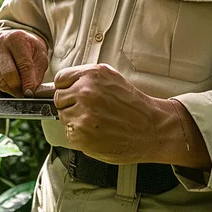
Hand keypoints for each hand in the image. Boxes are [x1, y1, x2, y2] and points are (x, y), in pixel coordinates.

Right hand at [0, 29, 48, 96]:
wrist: (11, 40)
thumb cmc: (29, 49)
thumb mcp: (40, 56)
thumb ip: (36, 74)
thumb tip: (29, 92)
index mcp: (17, 38)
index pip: (23, 65)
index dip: (28, 82)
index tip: (30, 93)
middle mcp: (0, 45)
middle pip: (8, 74)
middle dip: (18, 87)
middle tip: (25, 92)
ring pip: (0, 81)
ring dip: (11, 89)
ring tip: (19, 87)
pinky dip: (4, 86)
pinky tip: (10, 81)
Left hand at [54, 63, 176, 163]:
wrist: (152, 128)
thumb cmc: (134, 105)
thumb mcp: (111, 78)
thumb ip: (86, 77)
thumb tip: (64, 83)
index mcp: (92, 75)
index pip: (60, 79)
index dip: (67, 88)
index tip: (73, 94)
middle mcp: (85, 92)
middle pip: (59, 99)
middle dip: (71, 104)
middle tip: (90, 110)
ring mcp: (82, 114)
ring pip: (64, 117)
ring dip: (75, 121)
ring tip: (96, 121)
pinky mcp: (82, 135)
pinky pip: (69, 134)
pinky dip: (80, 136)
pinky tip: (97, 132)